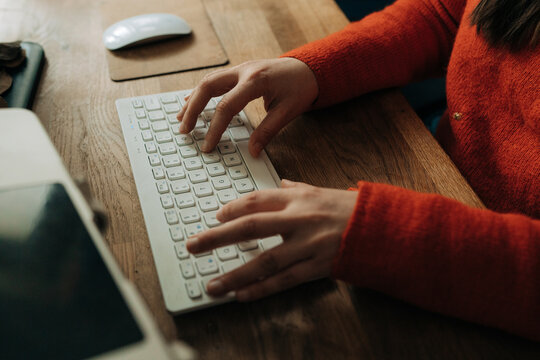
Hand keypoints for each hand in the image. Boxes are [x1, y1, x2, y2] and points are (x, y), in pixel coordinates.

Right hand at [176, 58, 317, 156]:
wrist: (308, 67)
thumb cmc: (300, 87)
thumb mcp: (288, 111)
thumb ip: (268, 131)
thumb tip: (252, 151)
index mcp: (255, 81)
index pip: (227, 107)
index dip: (215, 129)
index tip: (207, 146)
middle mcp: (243, 71)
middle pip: (208, 88)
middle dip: (193, 110)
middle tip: (184, 130)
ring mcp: (239, 69)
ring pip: (207, 82)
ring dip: (192, 100)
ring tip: (181, 119)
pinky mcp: (239, 72)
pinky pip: (214, 81)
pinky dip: (201, 93)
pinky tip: (191, 102)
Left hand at [186, 180, 357, 300]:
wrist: (382, 227)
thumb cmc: (350, 208)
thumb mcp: (321, 191)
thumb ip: (297, 189)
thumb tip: (279, 184)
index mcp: (299, 199)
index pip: (258, 200)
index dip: (233, 208)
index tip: (216, 216)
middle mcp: (300, 220)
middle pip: (251, 227)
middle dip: (218, 237)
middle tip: (193, 246)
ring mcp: (308, 245)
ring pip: (265, 261)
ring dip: (236, 274)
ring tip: (213, 284)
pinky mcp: (318, 267)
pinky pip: (286, 281)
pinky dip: (263, 289)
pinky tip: (243, 296)